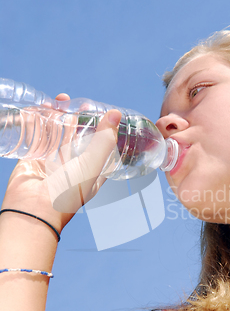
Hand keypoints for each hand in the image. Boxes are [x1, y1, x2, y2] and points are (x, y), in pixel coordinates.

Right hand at [1, 94, 121, 232]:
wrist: (33, 209)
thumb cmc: (67, 194)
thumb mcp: (92, 165)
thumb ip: (104, 140)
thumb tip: (115, 114)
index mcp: (92, 171)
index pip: (102, 147)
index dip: (103, 130)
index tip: (102, 112)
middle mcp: (73, 166)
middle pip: (77, 137)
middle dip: (77, 119)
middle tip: (76, 102)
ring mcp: (52, 162)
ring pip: (57, 134)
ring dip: (58, 117)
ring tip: (59, 101)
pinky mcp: (34, 159)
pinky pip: (37, 137)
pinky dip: (38, 123)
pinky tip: (40, 110)